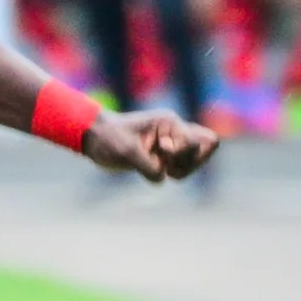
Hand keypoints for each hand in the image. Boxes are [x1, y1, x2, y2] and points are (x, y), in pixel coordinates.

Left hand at [84, 109, 218, 181]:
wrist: (94, 138)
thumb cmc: (108, 138)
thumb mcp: (126, 152)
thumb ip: (147, 165)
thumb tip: (163, 177)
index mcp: (169, 123)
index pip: (197, 140)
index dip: (182, 152)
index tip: (162, 150)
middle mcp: (174, 131)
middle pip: (206, 147)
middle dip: (190, 161)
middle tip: (168, 165)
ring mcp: (172, 143)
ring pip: (198, 159)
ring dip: (185, 169)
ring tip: (164, 171)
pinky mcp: (165, 156)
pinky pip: (184, 168)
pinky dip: (176, 174)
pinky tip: (159, 172)